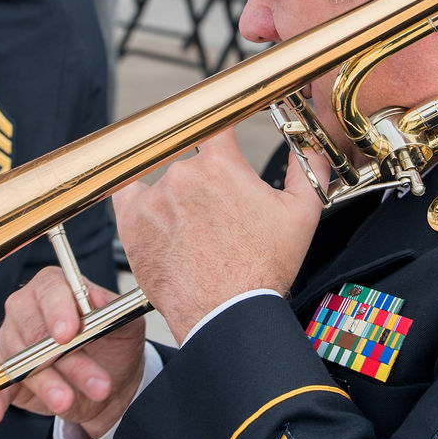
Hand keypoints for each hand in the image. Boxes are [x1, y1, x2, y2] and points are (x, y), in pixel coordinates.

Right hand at [0, 267, 146, 438]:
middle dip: (67, 361)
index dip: (58, 311)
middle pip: (37, 333)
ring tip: (67, 401)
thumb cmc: (113, 345)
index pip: (50, 290)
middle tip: (95, 383)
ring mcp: (12, 343)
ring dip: (47, 386)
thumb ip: (113, 307)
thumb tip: (95, 298)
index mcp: (54, 287)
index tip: (68, 333)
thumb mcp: (124, 323)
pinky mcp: (7, 376)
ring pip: (23, 363)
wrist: (110, 381)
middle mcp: (26, 310)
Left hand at [112, 132, 322, 343]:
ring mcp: (153, 197)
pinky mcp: (131, 222)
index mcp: (221, 164)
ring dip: (177, 195)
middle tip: (217, 209)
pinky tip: (157, 218)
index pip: (215, 124)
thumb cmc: (263, 269)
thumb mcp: (302, 213)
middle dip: (204, 178)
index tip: (221, 136)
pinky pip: (128, 195)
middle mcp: (183, 174)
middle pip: (190, 158)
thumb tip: (309, 143)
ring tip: (194, 229)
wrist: (226, 314)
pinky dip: (141, 202)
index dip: (220, 128)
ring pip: (163, 179)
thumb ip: (307, 166)